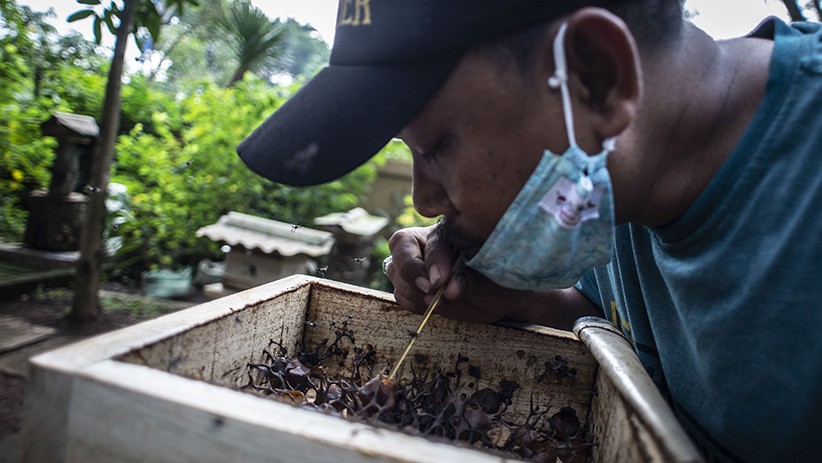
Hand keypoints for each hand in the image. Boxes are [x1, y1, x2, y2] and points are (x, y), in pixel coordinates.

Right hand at [385, 225, 527, 323]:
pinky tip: (431, 306)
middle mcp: (427, 244)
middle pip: (400, 249)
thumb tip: (448, 290)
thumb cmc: (498, 279)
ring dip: (412, 291)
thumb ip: (468, 280)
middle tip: (429, 291)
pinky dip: (413, 303)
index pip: (428, 240)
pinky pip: (400, 294)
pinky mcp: (414, 287)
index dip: (429, 261)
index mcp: (446, 232)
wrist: (500, 297)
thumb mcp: (489, 278)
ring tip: (436, 301)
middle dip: (411, 272)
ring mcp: (417, 265)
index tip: (439, 282)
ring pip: (395, 272)